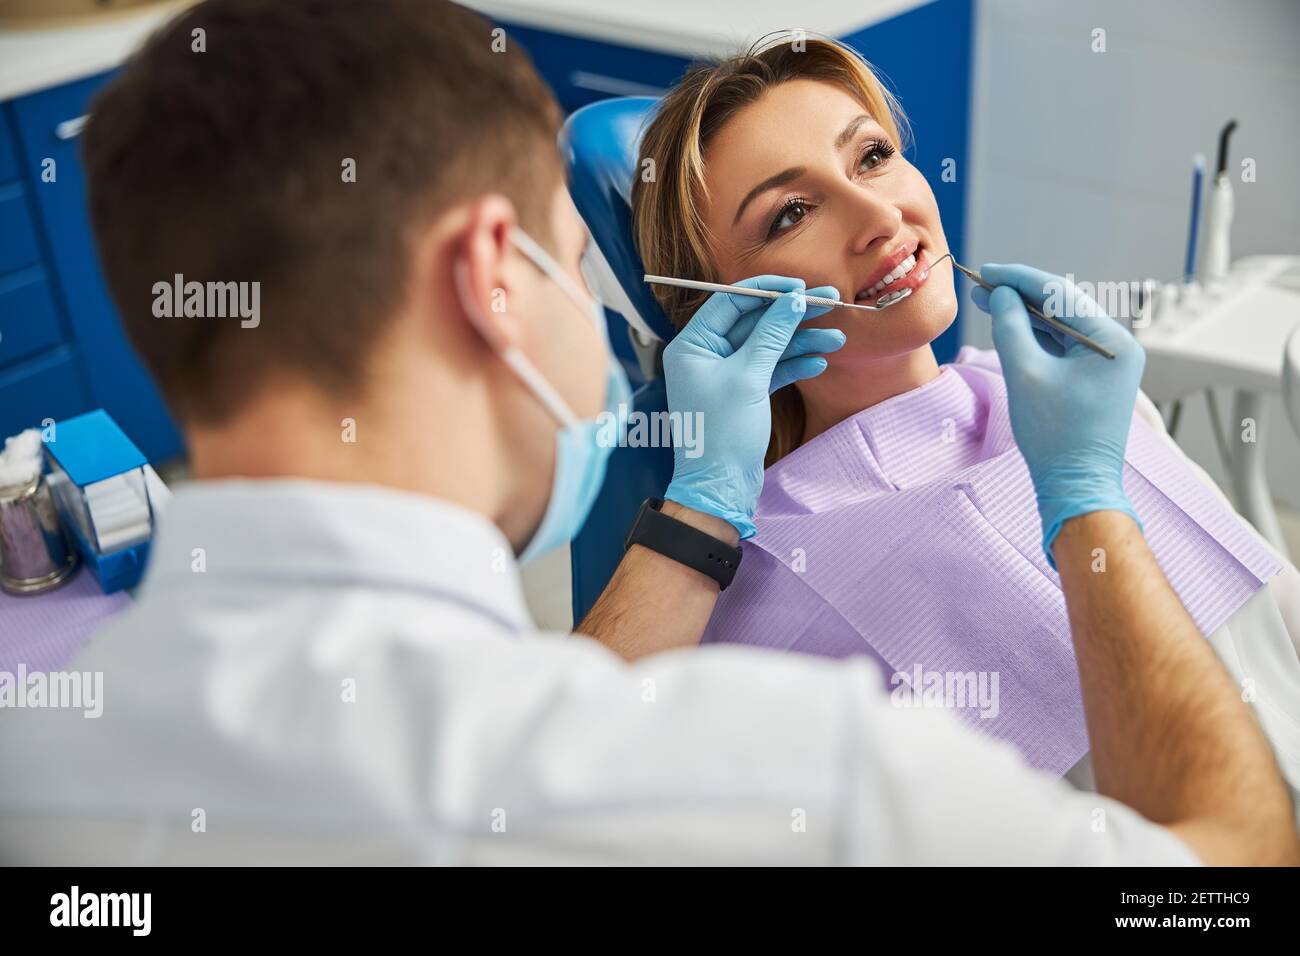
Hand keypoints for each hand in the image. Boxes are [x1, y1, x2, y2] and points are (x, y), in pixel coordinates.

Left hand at [662, 275, 843, 537]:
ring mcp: (725, 375)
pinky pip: (770, 369)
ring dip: (801, 341)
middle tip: (831, 303)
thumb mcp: (749, 377)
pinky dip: (794, 364)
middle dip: (792, 315)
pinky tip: (819, 361)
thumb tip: (794, 300)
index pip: (730, 302)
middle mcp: (705, 355)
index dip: (767, 291)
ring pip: (767, 346)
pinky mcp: (743, 393)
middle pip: (753, 322)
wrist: (721, 487)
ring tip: (837, 338)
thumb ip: (771, 334)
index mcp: (692, 345)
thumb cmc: (722, 433)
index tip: (801, 286)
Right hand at [972, 263, 1145, 565]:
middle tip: (980, 285)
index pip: (1061, 294)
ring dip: (1025, 315)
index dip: (1019, 279)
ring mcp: (1107, 363)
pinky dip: (1036, 337)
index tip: (986, 271)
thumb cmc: (1055, 435)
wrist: (1077, 485)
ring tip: (987, 302)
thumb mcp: (1025, 374)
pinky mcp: (1094, 379)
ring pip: (1061, 327)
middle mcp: (1117, 346)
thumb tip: (1000, 296)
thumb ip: (1011, 327)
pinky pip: (1063, 347)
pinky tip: (1010, 327)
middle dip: (1020, 294)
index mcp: (1112, 340)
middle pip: (1063, 306)